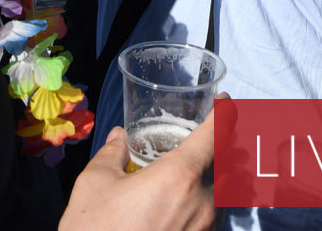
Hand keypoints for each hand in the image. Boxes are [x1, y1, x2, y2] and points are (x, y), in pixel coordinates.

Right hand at [59, 110, 217, 230]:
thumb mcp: (95, 184)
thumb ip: (112, 154)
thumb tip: (120, 138)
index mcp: (179, 176)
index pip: (215, 135)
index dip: (224, 114)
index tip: (226, 102)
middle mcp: (200, 204)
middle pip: (222, 167)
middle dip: (219, 150)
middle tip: (204, 141)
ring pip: (215, 197)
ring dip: (207, 182)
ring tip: (183, 177)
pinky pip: (204, 222)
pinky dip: (198, 208)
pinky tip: (172, 209)